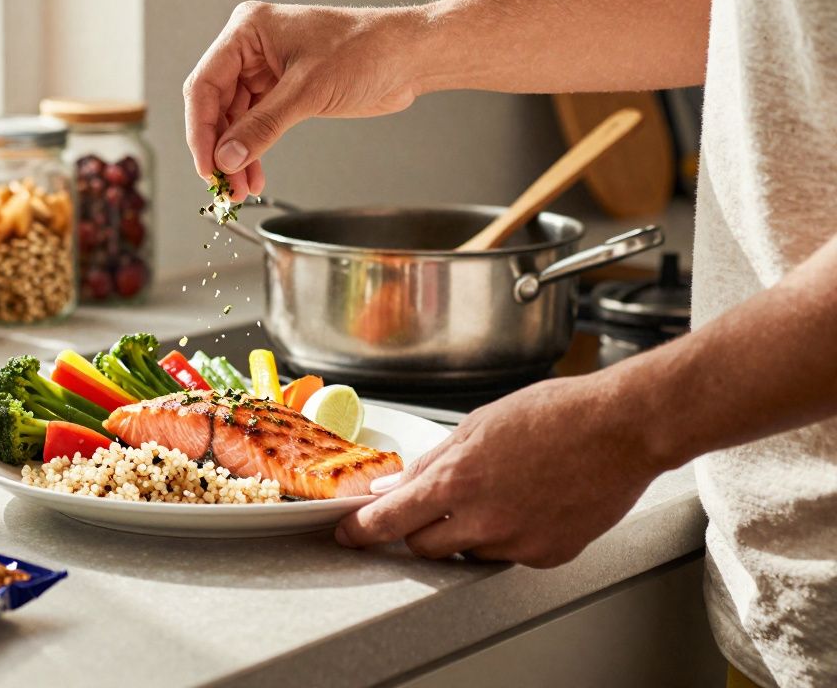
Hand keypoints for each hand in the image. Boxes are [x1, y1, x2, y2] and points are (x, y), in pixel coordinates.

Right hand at [183, 2, 423, 200]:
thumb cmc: (366, 49)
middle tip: (223, 185)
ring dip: (236, 157)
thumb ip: (263, 126)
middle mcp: (252, 48)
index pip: (204, 84)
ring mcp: (266, 70)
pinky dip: (254, 152)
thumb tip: (227, 157)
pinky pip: (256, 125)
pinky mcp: (283, 91)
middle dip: (219, 149)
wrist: (408, 57)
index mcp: (248, 31)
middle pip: (216, 106)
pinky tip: (254, 174)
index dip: (201, 131)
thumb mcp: (308, 90)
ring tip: (239, 189)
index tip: (207, 166)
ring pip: (235, 121)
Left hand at [335, 375, 664, 567]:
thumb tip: (394, 485)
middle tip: (432, 507)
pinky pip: (508, 555)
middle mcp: (483, 519)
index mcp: (458, 479)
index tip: (350, 534)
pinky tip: (528, 503)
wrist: (622, 429)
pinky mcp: (547, 555)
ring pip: (467, 552)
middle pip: (423, 545)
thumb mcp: (478, 425)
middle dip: (418, 528)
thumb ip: (432, 461)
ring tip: (499, 492)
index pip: (390, 519)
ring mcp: (516, 542)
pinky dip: (508, 536)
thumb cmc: (557, 415)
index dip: (363, 530)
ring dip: (467, 532)